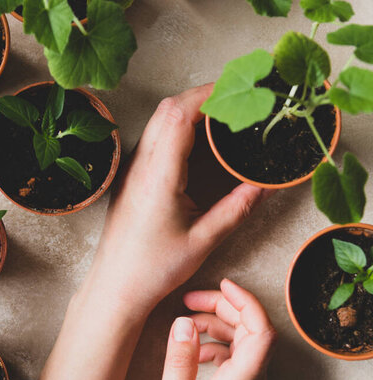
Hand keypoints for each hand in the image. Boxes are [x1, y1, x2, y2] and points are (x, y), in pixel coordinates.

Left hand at [86, 85, 269, 315]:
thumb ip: (236, 209)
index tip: (235, 92)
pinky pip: (154, 136)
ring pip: (159, 120)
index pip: (180, 116)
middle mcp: (141, 165)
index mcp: (160, 176)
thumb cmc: (153, 269)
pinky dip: (176, 125)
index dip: (208, 96)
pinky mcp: (130, 177)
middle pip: (168, 109)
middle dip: (201, 96)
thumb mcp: (203, 241)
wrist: (115, 286)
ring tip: (218, 114)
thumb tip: (264, 186)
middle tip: (232, 99)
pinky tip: (195, 138)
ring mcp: (132, 169)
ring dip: (187, 109)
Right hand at [148, 279, 276, 379]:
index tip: (223, 284)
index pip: (261, 333)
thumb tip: (184, 323)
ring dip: (222, 325)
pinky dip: (222, 346)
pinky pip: (242, 361)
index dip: (246, 302)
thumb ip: (178, 364)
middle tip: (191, 300)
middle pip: (254, 332)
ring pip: (248, 344)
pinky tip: (197, 351)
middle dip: (225, 307)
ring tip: (189, 320)